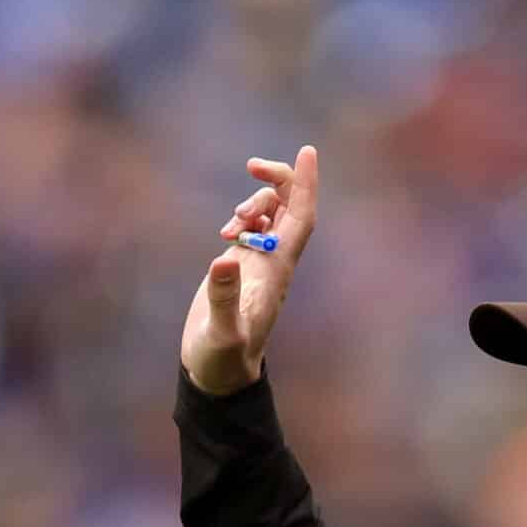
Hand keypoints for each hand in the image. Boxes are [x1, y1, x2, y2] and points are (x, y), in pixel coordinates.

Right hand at [179, 145, 320, 395]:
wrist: (219, 374)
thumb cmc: (224, 358)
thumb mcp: (222, 330)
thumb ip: (223, 297)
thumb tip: (223, 259)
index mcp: (277, 271)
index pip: (301, 219)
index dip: (306, 186)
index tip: (307, 151)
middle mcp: (275, 263)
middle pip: (289, 209)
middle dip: (278, 180)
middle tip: (251, 165)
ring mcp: (259, 264)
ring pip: (270, 215)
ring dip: (254, 203)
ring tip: (232, 222)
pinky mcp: (242, 268)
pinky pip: (253, 229)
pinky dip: (242, 218)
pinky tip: (226, 230)